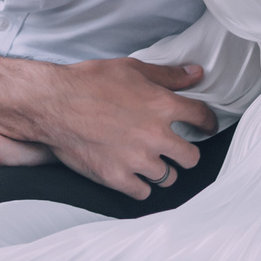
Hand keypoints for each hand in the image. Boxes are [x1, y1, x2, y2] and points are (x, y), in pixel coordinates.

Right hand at [0, 52, 210, 199]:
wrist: (53, 103)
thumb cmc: (89, 81)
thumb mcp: (131, 68)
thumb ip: (168, 74)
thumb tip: (197, 74)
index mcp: (162, 105)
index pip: (202, 117)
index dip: (207, 122)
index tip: (205, 126)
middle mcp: (155, 136)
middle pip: (190, 157)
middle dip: (185, 152)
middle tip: (174, 148)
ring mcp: (137, 160)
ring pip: (168, 177)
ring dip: (161, 169)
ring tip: (148, 160)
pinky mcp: (118, 178)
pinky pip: (143, 192)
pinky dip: (139, 184)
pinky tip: (132, 173)